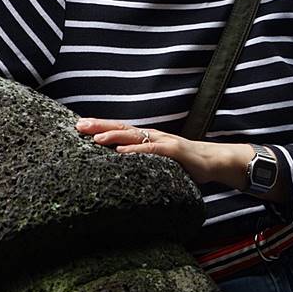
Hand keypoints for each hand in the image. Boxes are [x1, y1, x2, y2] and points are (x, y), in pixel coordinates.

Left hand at [75, 117, 252, 186]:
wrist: (213, 161)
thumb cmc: (185, 163)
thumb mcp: (159, 161)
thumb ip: (142, 160)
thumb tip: (120, 166)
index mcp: (146, 137)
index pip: (119, 129)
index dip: (99, 126)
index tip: (79, 125)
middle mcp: (152, 135)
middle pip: (121, 127)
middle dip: (99, 126)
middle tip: (78, 125)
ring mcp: (163, 141)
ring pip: (133, 136)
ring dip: (113, 136)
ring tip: (95, 138)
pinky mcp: (173, 151)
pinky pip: (151, 150)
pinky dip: (136, 150)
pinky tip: (122, 152)